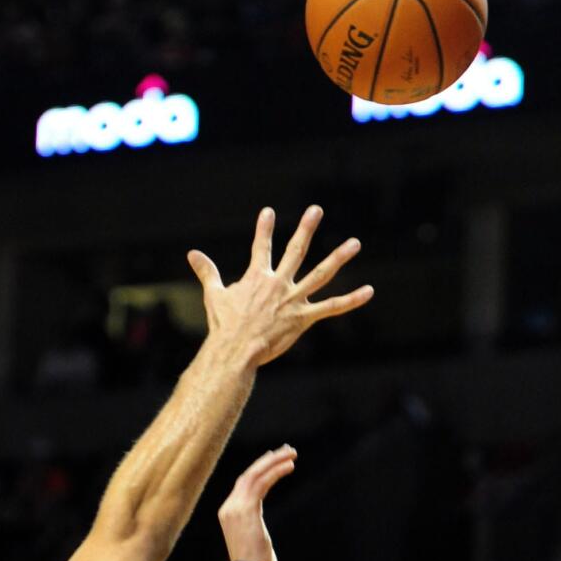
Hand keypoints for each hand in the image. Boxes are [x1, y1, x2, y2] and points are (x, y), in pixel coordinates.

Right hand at [188, 205, 372, 366]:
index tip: (269, 212)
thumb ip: (208, 272)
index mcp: (257, 278)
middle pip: (296, 251)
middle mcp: (278, 284)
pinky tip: (368, 291)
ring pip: (321, 274)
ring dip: (339, 257)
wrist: (236, 351)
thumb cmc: (224, 327)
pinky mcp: (304, 318)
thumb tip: (192, 254)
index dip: (265, 229)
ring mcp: (293, 300)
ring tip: (355, 243)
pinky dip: (351, 300)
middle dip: (306, 228)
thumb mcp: (215, 296)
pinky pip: (332, 308)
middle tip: (316, 209)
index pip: (261, 247)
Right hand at [218, 446, 295, 560]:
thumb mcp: (254, 541)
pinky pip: (262, 482)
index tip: (274, 461)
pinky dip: (276, 472)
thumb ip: (255, 530)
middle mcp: (229, 507)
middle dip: (268, 460)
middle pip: (248, 475)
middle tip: (286, 450)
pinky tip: (290, 466)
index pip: (243, 484)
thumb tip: (261, 537)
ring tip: (292, 453)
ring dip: (274, 461)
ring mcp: (235, 507)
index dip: (259, 470)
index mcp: (228, 513)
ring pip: (255, 474)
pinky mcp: (247, 509)